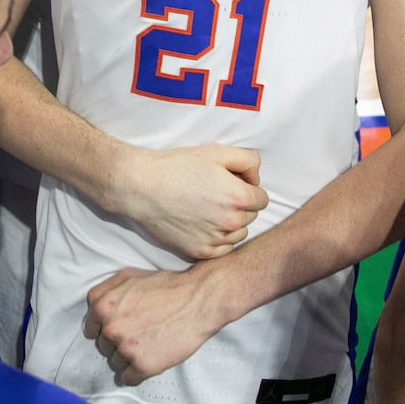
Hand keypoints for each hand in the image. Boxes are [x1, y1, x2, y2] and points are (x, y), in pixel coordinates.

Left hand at [85, 263, 227, 382]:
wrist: (198, 300)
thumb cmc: (166, 286)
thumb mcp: (130, 275)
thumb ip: (106, 289)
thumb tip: (94, 307)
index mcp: (103, 306)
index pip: (91, 328)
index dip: (106, 328)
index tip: (120, 329)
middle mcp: (110, 328)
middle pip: (104, 346)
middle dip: (118, 342)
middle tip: (140, 334)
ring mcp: (125, 348)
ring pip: (116, 362)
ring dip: (129, 358)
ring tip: (148, 345)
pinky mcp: (142, 365)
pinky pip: (128, 378)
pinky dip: (137, 373)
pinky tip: (150, 360)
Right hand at [103, 143, 267, 259]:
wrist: (142, 187)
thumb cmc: (177, 167)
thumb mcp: (216, 151)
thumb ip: (247, 160)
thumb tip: (256, 178)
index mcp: (238, 197)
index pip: (262, 199)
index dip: (249, 188)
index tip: (233, 182)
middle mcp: (231, 222)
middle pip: (251, 216)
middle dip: (241, 205)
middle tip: (216, 192)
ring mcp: (215, 240)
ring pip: (239, 234)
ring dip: (231, 223)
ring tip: (209, 208)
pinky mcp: (199, 251)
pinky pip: (223, 249)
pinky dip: (218, 239)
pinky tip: (203, 223)